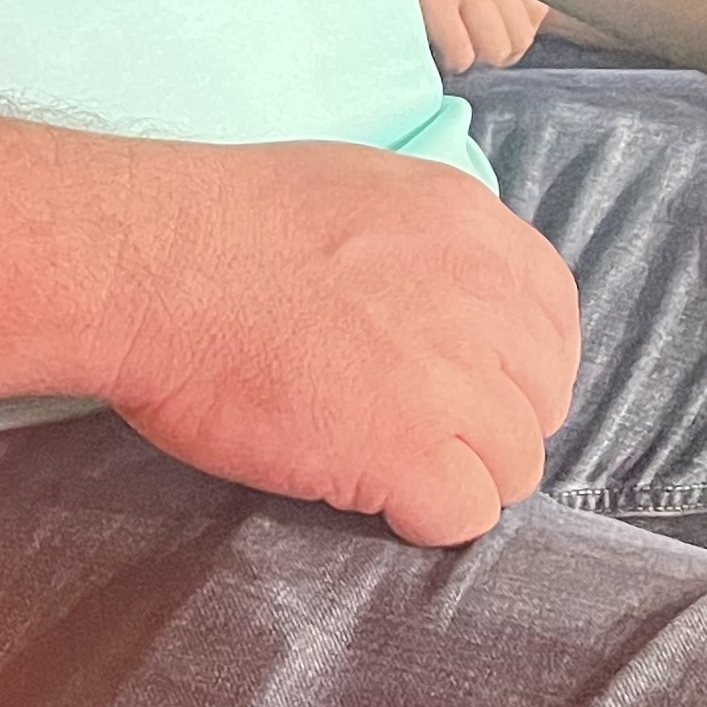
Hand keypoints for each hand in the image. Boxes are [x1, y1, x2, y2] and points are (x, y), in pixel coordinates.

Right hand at [110, 139, 580, 546]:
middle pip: (541, 401)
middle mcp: (484, 299)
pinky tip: (363, 489)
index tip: (464, 382)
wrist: (153, 263)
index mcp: (471, 229)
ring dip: (455, 473)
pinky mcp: (413, 451)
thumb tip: (437, 298)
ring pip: (513, 468)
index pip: (554, 319)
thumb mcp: (358, 190)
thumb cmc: (217, 223)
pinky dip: (419, 515)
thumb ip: (424, 245)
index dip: (511, 364)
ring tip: (379, 462)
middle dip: (488, 424)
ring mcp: (456, 379)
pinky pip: (464, 515)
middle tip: (412, 429)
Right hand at [384, 0, 544, 74]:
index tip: (480, 36)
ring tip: (447, 50)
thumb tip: (497, 20)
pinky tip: (430, 50)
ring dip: (472, 59)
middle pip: (520, 38)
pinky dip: (448, 62)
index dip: (508, 35)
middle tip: (464, 48)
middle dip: (493, 54)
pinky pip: (462, 51)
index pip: (537, 14)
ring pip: (497, 50)